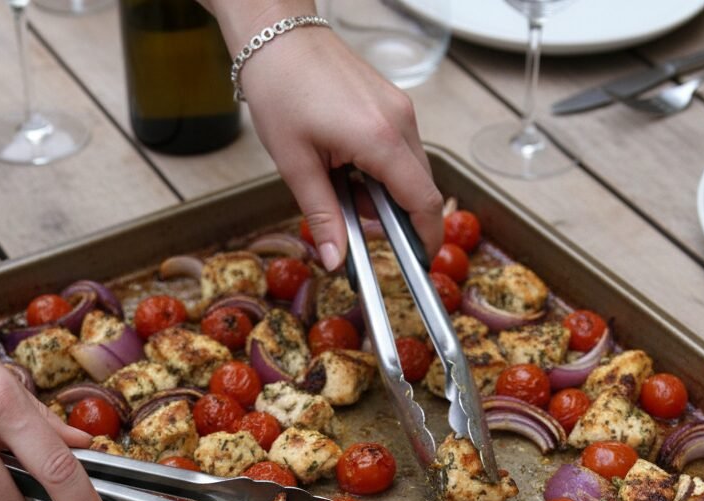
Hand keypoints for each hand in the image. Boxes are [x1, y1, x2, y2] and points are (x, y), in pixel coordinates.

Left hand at [212, 5, 443, 268]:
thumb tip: (335, 259)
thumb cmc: (281, 88)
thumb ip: (322, 217)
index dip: (426, 238)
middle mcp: (400, 120)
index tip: (421, 262)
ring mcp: (399, 108)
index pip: (423, 201)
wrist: (276, 35)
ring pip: (411, 170)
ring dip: (387, 193)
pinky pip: (400, 148)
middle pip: (421, 188)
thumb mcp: (296, 165)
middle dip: (399, 218)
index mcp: (380, 139)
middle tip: (364, 234)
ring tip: (342, 190)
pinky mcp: (392, 102)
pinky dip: (382, 170)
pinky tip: (349, 170)